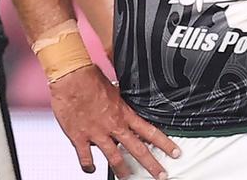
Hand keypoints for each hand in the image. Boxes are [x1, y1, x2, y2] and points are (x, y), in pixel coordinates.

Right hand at [49, 65, 179, 178]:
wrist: (71, 78)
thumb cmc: (90, 77)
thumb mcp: (114, 86)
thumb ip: (121, 98)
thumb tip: (125, 96)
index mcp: (124, 113)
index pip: (150, 131)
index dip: (165, 143)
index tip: (175, 152)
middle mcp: (113, 125)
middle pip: (138, 150)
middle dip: (152, 165)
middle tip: (161, 175)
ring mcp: (97, 134)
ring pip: (114, 158)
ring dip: (123, 170)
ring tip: (128, 178)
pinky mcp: (80, 138)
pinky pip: (86, 158)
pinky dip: (88, 166)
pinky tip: (91, 169)